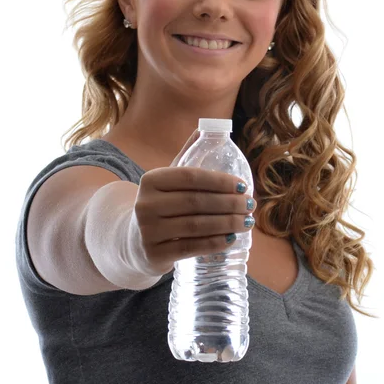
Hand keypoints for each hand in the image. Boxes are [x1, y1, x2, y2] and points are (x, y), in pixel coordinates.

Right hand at [131, 138, 255, 274]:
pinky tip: (232, 239)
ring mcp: (148, 231)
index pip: (190, 177)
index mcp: (151, 180)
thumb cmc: (161, 205)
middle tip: (250, 204)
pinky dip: (215, 243)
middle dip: (229, 203)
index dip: (220, 181)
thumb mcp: (168, 181)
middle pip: (196, 202)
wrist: (133, 241)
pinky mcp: (154, 254)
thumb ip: (186, 156)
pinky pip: (191, 247)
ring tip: (247, 221)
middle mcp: (146, 204)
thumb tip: (206, 129)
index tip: (243, 185)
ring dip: (227, 223)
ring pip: (196, 225)